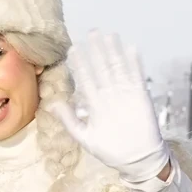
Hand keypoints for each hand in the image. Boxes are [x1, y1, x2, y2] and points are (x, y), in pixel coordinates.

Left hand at [49, 30, 168, 182]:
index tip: (73, 49)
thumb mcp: (84, 136)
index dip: (80, 65)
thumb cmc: (110, 150)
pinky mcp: (140, 97)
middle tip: (92, 32)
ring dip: (114, 52)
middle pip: (102, 69)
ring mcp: (125, 95)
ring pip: (118, 69)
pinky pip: (137, 77)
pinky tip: (130, 48)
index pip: (86, 80)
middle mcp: (109, 96)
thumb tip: (51, 104)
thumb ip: (69, 120)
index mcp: (94, 104)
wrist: (137, 159)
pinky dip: (134, 64)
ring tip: (109, 35)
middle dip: (97, 51)